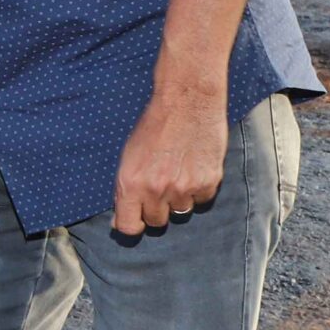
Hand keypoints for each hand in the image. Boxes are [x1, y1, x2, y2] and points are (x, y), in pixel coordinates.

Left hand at [112, 87, 228, 234]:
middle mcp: (156, 189)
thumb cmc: (153, 126)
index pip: (129, 227)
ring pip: (181, 211)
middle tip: (160, 186)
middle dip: (156, 209)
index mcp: (130, 183)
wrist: (186, 101)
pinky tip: (194, 167)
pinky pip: (202, 200)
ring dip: (179, 198)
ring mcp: (184, 188)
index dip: (133, 224)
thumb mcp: (128, 156)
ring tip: (178, 171)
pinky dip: (199, 188)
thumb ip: (125, 189)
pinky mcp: (208, 182)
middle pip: (157, 221)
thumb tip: (121, 220)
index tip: (136, 217)